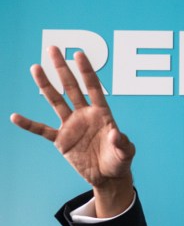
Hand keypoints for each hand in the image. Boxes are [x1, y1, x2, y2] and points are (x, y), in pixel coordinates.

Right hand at [11, 46, 134, 216]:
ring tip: (36, 67)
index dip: (87, 72)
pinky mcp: (62, 140)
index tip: (80, 54)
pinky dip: (29, 125)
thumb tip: (115, 134)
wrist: (108, 177)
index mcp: (102, 114)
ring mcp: (72, 126)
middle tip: (53, 49)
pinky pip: (43, 130)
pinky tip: (16, 117)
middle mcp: (84, 115)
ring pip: (56, 101)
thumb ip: (122, 143)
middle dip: (63, 69)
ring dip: (46, 85)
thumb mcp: (125, 153)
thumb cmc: (120, 161)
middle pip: (72, 88)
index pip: (94, 88)